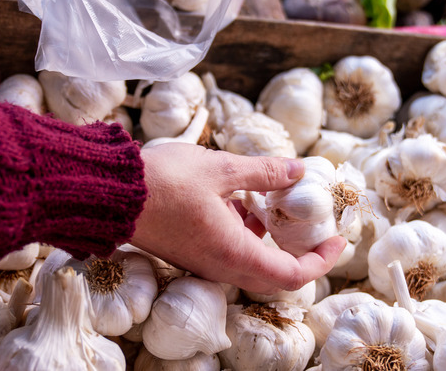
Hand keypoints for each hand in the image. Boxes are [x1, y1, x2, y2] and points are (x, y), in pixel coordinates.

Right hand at [131, 143, 345, 293]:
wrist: (109, 195)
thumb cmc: (163, 182)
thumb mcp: (222, 169)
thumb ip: (264, 172)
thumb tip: (298, 169)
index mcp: (235, 253)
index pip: (293, 275)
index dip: (321, 261)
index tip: (336, 240)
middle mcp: (221, 267)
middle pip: (274, 275)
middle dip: (301, 254)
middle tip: (314, 227)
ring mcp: (204, 263)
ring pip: (252, 263)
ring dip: (270, 239)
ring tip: (276, 204)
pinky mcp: (191, 253)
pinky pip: (230, 253)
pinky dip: (246, 234)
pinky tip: (240, 201)